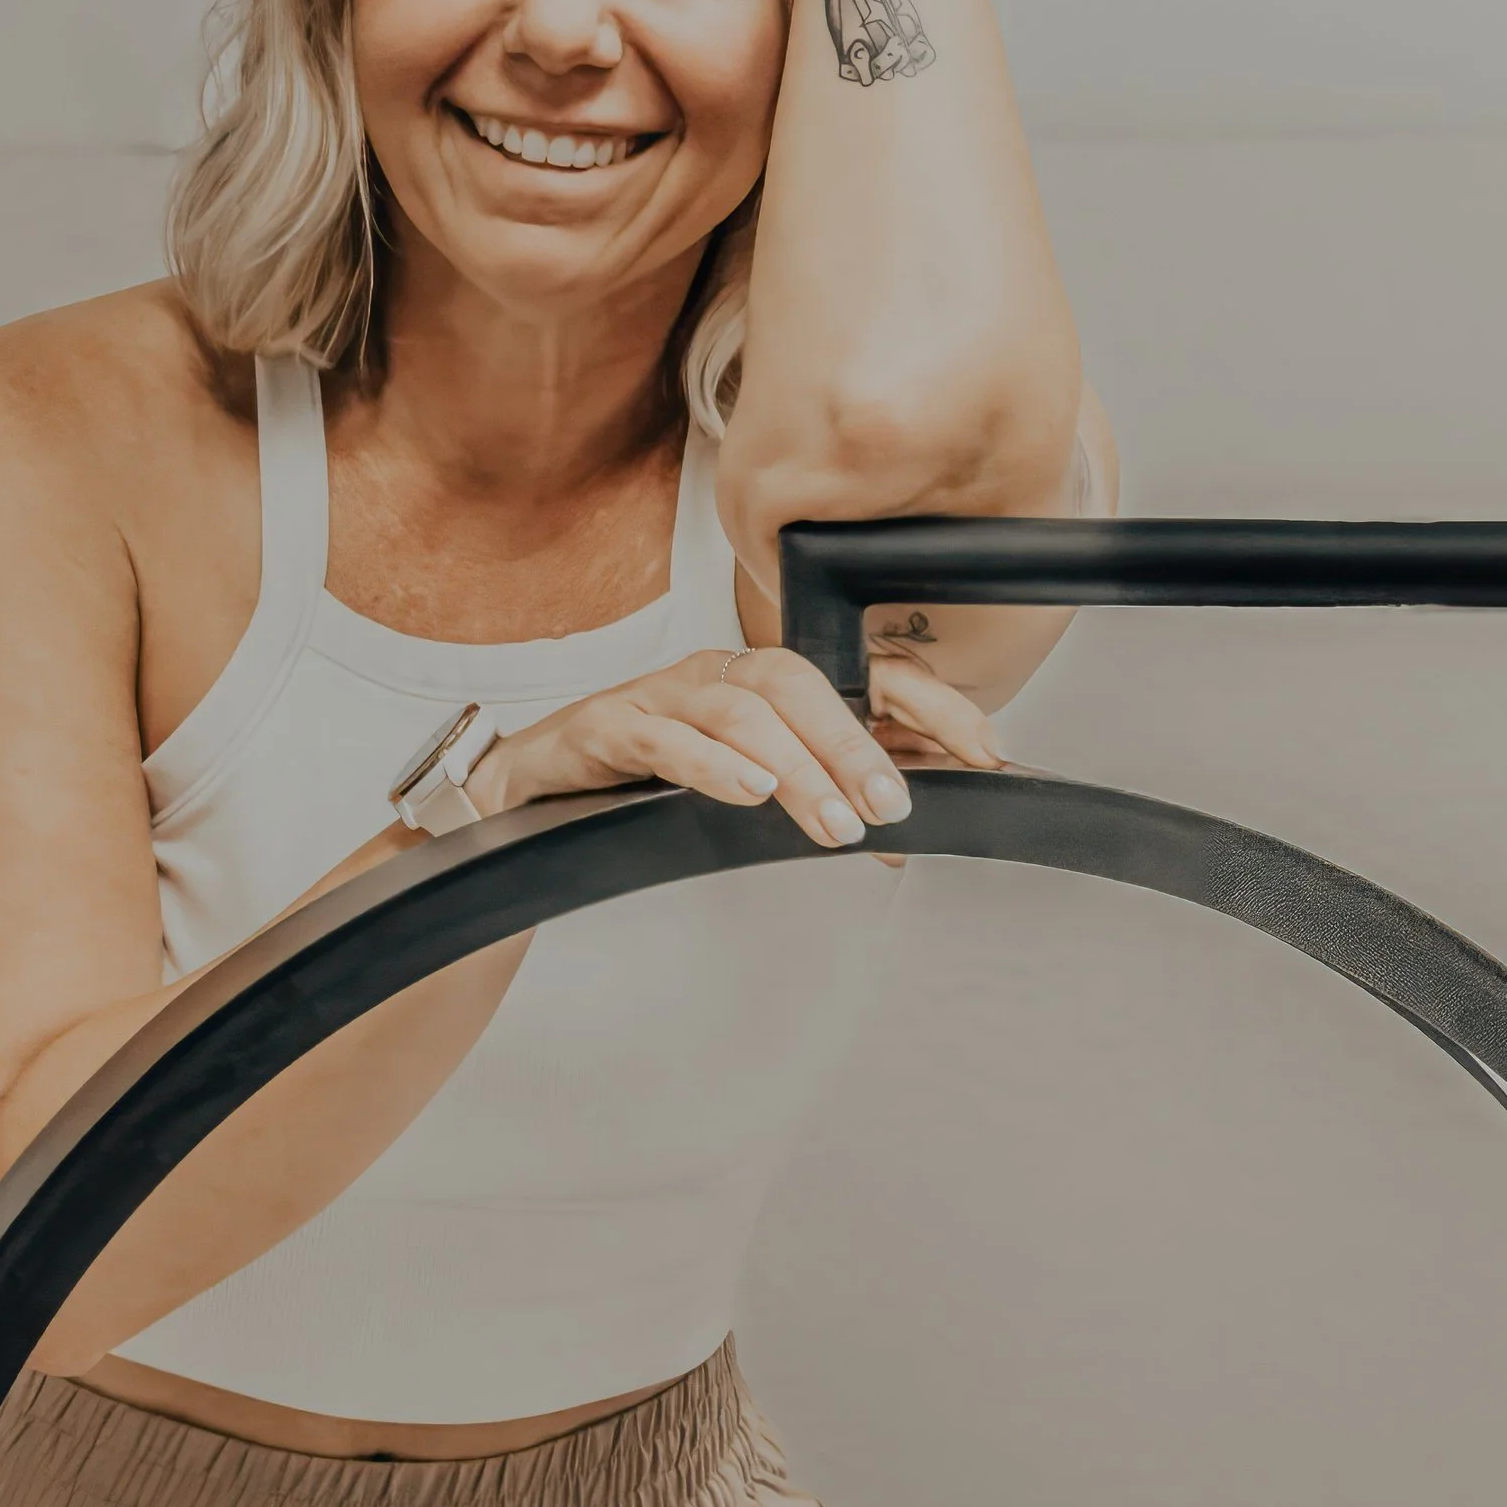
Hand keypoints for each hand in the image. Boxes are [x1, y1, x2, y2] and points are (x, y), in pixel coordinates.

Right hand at [476, 641, 1002, 850]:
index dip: (928, 703)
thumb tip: (897, 832)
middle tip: (895, 804)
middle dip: (857, 741)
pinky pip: (663, 736)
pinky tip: (750, 792)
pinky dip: (712, 763)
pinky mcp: (604, 726)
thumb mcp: (742, 793)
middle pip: (798, 681)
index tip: (986, 751)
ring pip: (742, 708)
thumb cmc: (636, 790)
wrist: (520, 803)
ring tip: (833, 823)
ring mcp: (657, 693)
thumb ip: (815, 800)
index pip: (856, 673)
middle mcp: (713, 673)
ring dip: (798, 766)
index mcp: (759, 683)